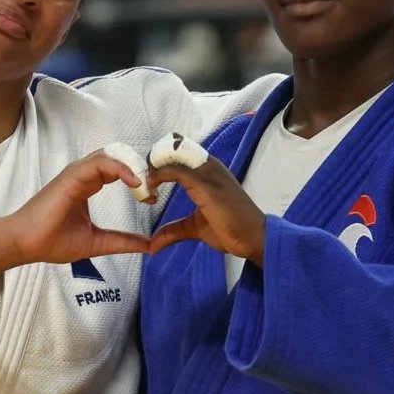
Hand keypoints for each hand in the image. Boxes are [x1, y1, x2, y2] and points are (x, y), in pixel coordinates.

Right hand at [10, 150, 151, 263]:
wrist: (26, 244)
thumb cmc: (53, 241)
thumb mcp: (97, 243)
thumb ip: (122, 242)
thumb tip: (148, 246)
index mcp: (87, 186)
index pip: (117, 171)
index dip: (137, 180)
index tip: (151, 199)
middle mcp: (82, 176)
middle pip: (117, 159)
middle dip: (138, 169)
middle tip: (153, 189)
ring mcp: (76, 174)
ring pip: (110, 156)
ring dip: (133, 167)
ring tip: (147, 186)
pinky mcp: (72, 176)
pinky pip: (100, 163)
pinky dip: (121, 168)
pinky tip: (135, 183)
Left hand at [148, 156, 265, 261]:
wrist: (253, 238)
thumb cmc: (230, 230)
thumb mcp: (195, 227)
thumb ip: (174, 230)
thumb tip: (153, 244)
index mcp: (207, 170)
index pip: (178, 153)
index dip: (158, 162)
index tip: (145, 182)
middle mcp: (208, 165)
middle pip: (172, 148)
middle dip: (152, 161)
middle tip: (140, 181)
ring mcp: (207, 172)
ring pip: (171, 156)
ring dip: (152, 167)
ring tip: (143, 186)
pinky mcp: (204, 183)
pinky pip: (175, 170)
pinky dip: (158, 176)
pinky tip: (150, 188)